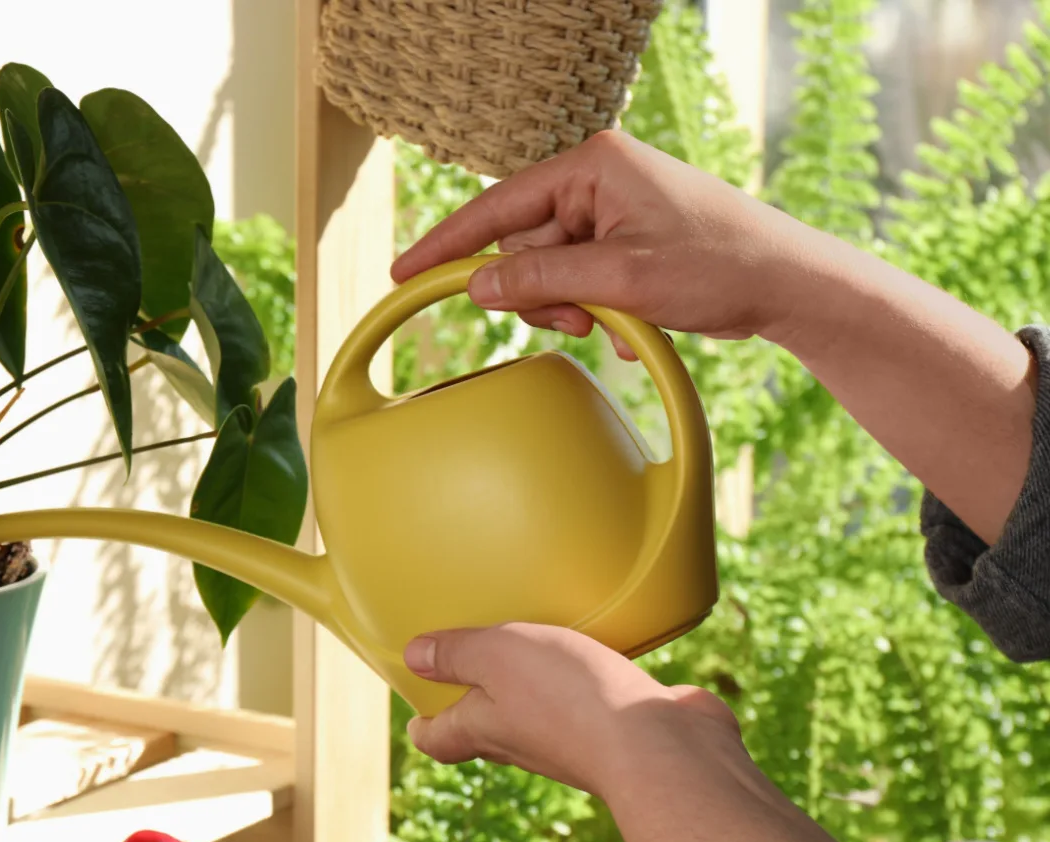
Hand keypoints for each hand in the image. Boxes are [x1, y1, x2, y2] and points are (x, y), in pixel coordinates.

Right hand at [393, 130, 824, 354]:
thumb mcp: (620, 279)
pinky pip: (579, 277)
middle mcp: (595, 179)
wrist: (787, 284)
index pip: (497, 205)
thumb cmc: (719, 265)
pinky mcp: (625, 238)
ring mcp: (611, 209)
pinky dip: (595, 307)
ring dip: (571, 307)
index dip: (447, 243)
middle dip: (542, 293)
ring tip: (615, 322)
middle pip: (522, 246)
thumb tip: (478, 285)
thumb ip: (542, 280)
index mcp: (591, 166)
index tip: (406, 273)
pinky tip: (630, 322)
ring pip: (548, 270)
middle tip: (581, 321)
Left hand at [402, 623, 740, 796]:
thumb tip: (414, 656)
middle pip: (488, 731)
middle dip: (476, 703)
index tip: (417, 711)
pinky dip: (588, 685)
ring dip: (535, 691)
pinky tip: (600, 652)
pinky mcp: (621, 731)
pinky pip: (594, 707)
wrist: (664, 749)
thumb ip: (458, 653)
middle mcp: (526, 745)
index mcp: (486, 732)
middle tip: (472, 666)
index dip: (423, 727)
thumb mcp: (500, 657)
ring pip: (542, 718)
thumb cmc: (571, 702)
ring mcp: (575, 743)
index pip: (440, 741)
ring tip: (538, 648)